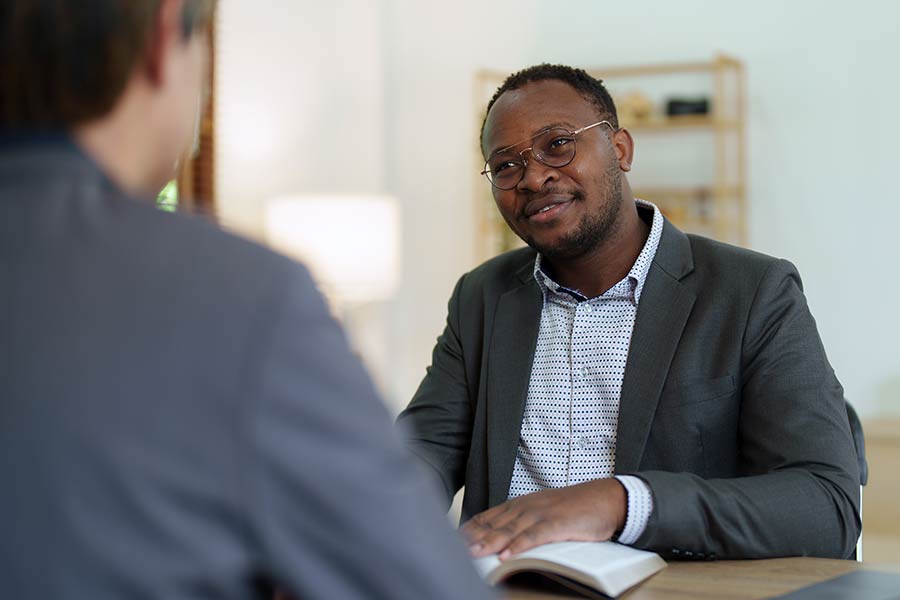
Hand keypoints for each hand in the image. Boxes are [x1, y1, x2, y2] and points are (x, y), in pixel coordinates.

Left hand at [461, 478, 626, 559]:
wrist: (605, 498)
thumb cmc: (574, 508)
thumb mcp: (542, 511)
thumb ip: (522, 522)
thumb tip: (501, 538)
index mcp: (521, 504)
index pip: (489, 516)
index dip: (471, 529)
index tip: (454, 539)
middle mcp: (527, 507)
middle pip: (495, 524)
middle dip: (475, 537)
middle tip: (456, 549)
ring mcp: (542, 514)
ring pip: (510, 529)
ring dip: (491, 542)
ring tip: (475, 554)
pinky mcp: (557, 524)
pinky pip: (535, 536)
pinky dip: (520, 546)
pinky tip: (508, 555)